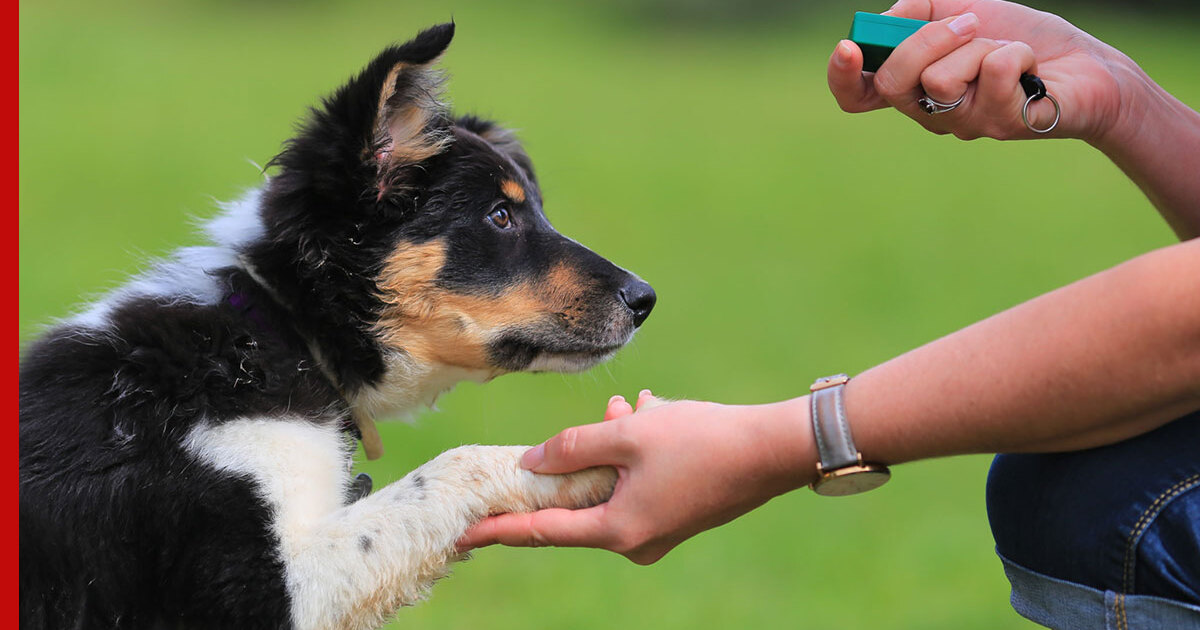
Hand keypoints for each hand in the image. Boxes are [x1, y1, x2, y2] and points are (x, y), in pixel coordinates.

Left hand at [458, 391, 814, 563]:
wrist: (774, 450)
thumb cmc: (702, 440)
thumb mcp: (628, 434)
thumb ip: (572, 446)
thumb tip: (531, 462)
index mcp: (617, 529)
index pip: (541, 531)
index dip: (499, 530)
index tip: (462, 533)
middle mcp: (636, 540)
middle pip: (579, 502)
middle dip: (575, 459)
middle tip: (587, 424)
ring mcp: (659, 530)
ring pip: (612, 483)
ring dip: (612, 444)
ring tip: (631, 408)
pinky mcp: (677, 514)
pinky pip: (638, 482)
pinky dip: (636, 450)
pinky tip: (651, 414)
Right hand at [828, 0, 1125, 142]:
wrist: (1089, 65)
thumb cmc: (1023, 39)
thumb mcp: (965, 8)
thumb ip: (918, 11)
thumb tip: (885, 22)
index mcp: (914, 86)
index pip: (858, 95)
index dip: (842, 77)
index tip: (849, 48)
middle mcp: (931, 113)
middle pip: (891, 84)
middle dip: (926, 41)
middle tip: (969, 24)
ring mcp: (964, 125)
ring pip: (941, 80)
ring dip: (980, 45)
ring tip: (1006, 50)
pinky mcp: (1001, 125)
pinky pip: (992, 73)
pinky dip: (1016, 52)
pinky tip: (1031, 67)